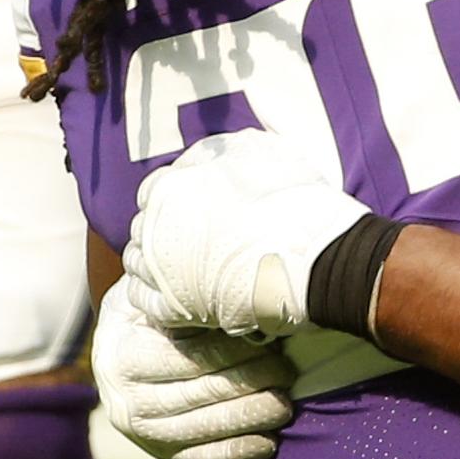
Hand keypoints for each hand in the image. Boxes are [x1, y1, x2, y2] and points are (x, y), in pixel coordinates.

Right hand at [94, 279, 297, 458]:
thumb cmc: (149, 315)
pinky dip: (239, 453)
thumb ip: (182, 302)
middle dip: (251, 383)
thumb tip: (232, 300)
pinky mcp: (162, 454)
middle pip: (200, 395)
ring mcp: (143, 433)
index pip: (188, 359)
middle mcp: (127, 401)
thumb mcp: (153, 298)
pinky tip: (270, 442)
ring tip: (285, 404)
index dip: (233, 353)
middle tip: (286, 372)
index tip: (269, 343)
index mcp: (124, 358)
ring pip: (205, 429)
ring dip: (252, 418)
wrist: (118, 351)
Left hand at [125, 129, 370, 335]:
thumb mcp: (261, 153)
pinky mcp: (173, 307)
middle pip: (143, 227)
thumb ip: (222, 151)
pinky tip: (174, 289)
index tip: (194, 211)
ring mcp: (161, 270)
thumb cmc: (297, 204)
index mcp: (170, 188)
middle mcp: (155, 227)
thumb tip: (204, 155)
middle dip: (164, 230)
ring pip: (138, 262)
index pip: (152, 191)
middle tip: (196, 240)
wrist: (321, 260)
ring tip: (185, 266)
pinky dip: (153, 292)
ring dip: (156, 261)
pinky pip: (142, 298)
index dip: (174, 200)